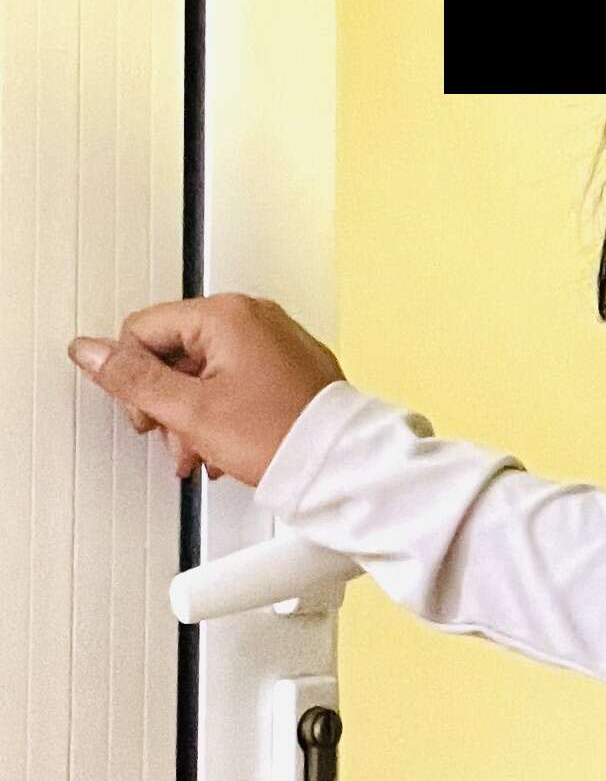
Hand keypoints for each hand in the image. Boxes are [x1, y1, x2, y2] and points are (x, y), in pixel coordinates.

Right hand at [65, 295, 344, 485]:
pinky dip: (220, 410)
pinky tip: (222, 446)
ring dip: (190, 414)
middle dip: (164, 401)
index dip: (133, 378)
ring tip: (199, 451)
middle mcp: (254, 316)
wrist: (341, 465)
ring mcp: (274, 339)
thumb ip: (134, 380)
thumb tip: (90, 352)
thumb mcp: (191, 411)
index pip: (142, 329)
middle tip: (172, 436)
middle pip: (172, 350)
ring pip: (202, 370)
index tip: (146, 414)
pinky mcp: (287, 364)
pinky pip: (234, 379)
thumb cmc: (281, 436)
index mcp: (227, 314)